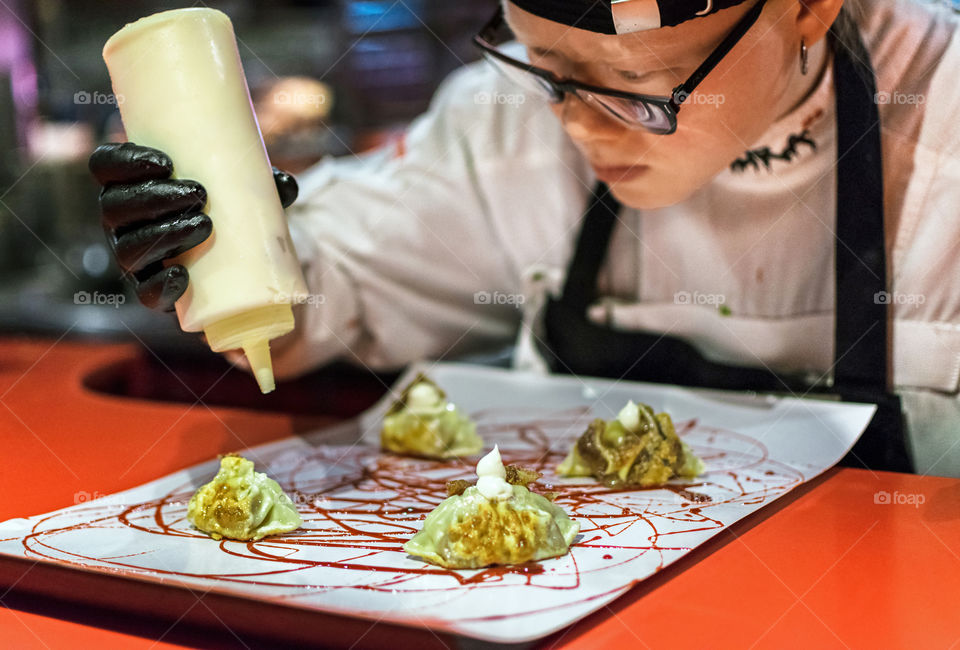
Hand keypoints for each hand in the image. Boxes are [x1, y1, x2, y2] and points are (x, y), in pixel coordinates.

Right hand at [89, 142, 298, 310]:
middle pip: (116, 206)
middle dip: (154, 197)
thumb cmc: (228, 211)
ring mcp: (133, 258)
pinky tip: (181, 277)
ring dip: (164, 235)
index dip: (125, 160)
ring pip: (129, 248)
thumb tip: (287, 184)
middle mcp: (122, 222)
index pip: (106, 165)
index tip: (166, 161)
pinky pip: (145, 293)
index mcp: (131, 185)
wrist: (233, 265)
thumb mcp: (242, 191)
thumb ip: (262, 186)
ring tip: (205, 226)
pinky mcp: (151, 291)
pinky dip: (161, 286)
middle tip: (198, 193)